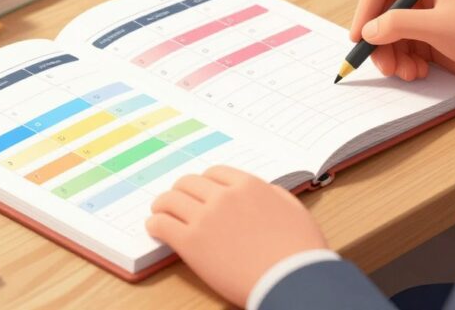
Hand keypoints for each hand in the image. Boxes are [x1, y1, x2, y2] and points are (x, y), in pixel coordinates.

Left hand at [146, 166, 327, 307]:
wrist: (292, 281)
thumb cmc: (300, 251)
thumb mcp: (293, 210)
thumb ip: (273, 195)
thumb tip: (261, 193)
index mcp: (249, 186)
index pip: (214, 173)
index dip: (204, 183)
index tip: (199, 191)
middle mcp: (224, 196)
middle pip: (189, 183)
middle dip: (181, 191)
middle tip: (175, 200)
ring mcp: (205, 218)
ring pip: (170, 200)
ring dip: (162, 204)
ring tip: (159, 212)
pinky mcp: (191, 242)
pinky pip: (162, 224)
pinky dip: (155, 224)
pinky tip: (155, 228)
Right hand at [349, 0, 454, 89]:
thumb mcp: (439, 26)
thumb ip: (398, 24)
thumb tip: (367, 31)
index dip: (364, 10)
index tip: (359, 37)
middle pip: (381, 15)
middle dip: (378, 42)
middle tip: (383, 66)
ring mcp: (428, 20)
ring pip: (390, 37)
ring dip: (392, 57)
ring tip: (407, 73)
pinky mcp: (433, 42)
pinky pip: (404, 51)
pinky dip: (405, 64)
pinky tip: (420, 73)